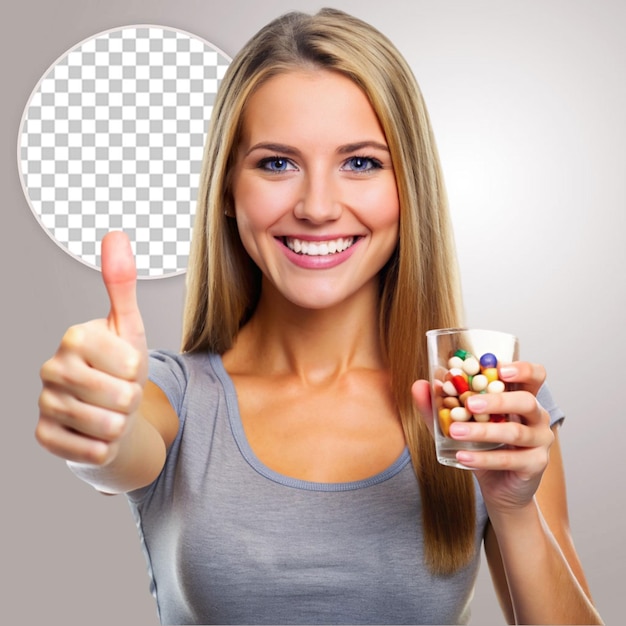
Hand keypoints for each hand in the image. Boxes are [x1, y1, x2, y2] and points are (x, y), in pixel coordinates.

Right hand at [36, 232, 147, 466]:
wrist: (106, 410)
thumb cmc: (120, 367)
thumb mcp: (130, 327)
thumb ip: (122, 284)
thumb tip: (115, 234)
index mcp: (74, 337)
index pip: (131, 364)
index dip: (139, 370)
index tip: (126, 366)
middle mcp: (51, 369)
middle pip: (122, 396)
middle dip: (132, 399)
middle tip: (120, 392)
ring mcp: (44, 405)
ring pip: (110, 426)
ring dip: (120, 423)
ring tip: (110, 410)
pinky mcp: (45, 437)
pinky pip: (95, 451)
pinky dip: (106, 445)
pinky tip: (95, 431)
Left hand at [412, 362, 554, 513]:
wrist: (500, 487)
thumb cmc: (483, 446)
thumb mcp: (461, 422)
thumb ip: (440, 405)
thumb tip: (419, 385)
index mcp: (522, 397)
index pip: (534, 376)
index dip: (523, 369)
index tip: (500, 369)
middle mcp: (537, 416)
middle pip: (526, 401)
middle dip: (497, 400)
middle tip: (470, 403)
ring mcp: (540, 441)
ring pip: (515, 431)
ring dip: (482, 431)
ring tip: (455, 431)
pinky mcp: (535, 464)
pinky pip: (509, 459)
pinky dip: (483, 458)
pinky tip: (462, 456)